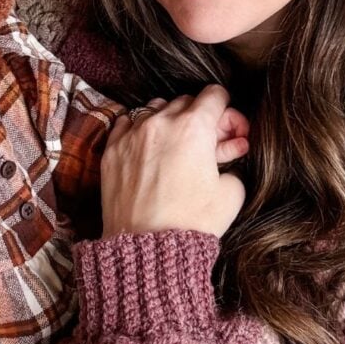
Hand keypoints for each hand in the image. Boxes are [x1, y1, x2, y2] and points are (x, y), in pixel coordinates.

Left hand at [101, 85, 247, 238]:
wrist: (148, 248)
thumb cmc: (192, 222)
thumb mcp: (231, 193)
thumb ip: (232, 162)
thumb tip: (230, 152)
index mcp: (194, 127)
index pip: (216, 95)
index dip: (228, 112)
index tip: (230, 132)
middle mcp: (161, 123)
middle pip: (187, 101)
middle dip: (201, 118)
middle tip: (209, 145)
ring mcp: (132, 134)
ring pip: (156, 108)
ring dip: (171, 121)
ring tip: (178, 148)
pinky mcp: (112, 150)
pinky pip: (127, 123)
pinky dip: (141, 130)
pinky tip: (150, 150)